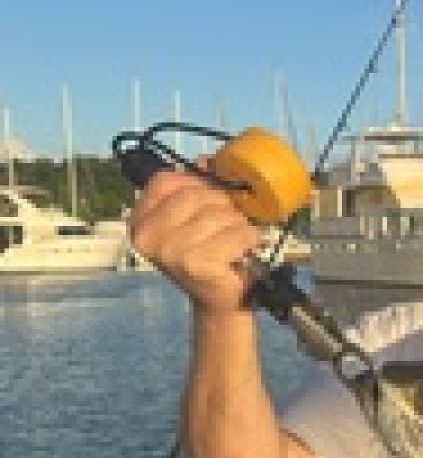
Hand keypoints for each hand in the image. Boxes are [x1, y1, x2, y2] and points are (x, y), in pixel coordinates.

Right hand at [128, 167, 261, 314]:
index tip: (213, 199)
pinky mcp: (194, 263)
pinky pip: (236, 233)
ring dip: (238, 224)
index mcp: (140, 219)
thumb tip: (208, 158)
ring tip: (234, 241)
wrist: (221, 299)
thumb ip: (201, 185)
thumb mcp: (200, 215)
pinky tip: (241, 251)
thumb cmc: (211, 253)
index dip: (198, 183)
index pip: (167, 180)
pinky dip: (248, 239)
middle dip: (223, 206)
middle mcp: (146, 235)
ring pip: (219, 214)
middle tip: (229, 225)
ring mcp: (168, 250)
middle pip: (196, 195)